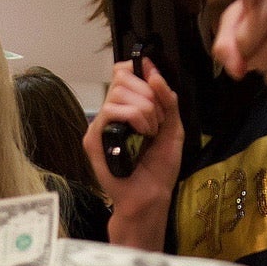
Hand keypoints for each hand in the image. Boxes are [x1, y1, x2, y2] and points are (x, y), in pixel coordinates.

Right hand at [83, 58, 182, 246]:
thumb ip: (167, 97)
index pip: (124, 72)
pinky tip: (142, 133)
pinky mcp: (93, 139)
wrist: (150, 196)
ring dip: (144, 108)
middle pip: (121, 78)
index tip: (156, 88)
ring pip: (117, 92)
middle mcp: (111, 113)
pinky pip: (110, 111)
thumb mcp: (173, 126)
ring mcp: (101, 126)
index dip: (140, 72)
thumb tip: (152, 69)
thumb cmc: (159, 168)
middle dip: (148, 94)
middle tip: (158, 121)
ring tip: (151, 131)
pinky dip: (133, 116)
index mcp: (127, 107)